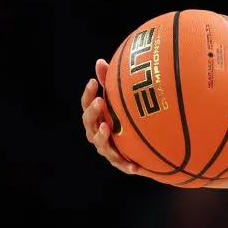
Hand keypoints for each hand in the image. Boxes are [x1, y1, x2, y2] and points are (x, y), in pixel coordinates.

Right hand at [81, 59, 137, 174]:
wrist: (140, 147)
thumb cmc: (125, 119)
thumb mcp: (118, 101)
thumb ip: (109, 82)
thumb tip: (99, 61)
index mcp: (97, 118)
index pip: (87, 105)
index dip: (88, 94)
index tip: (94, 82)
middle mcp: (97, 133)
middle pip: (89, 123)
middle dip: (93, 112)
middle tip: (100, 101)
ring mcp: (107, 149)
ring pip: (101, 144)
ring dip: (102, 136)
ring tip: (107, 127)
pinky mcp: (120, 162)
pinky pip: (122, 165)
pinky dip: (127, 166)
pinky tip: (135, 166)